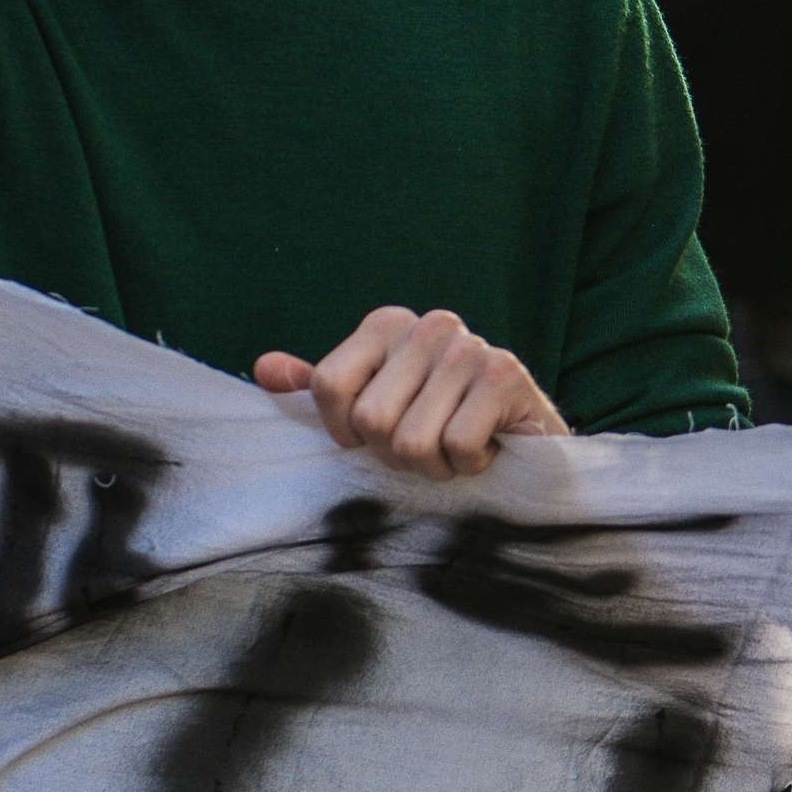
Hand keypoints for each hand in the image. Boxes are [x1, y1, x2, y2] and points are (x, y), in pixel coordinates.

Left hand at [255, 308, 571, 479]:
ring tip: (456, 449)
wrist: (527, 443)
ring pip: (412, 440)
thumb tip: (264, 368)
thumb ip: (323, 390)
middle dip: (395, 455)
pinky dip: (467, 465)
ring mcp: (468, 347)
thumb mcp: (373, 406)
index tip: (372, 439)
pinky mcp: (505, 375)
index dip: (344, 432)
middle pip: (370, 419)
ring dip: (434, 466)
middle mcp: (427, 324)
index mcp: (386, 324)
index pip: (328, 385)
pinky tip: (485, 449)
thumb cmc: (439, 425)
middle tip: (427, 448)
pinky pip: (455, 445)